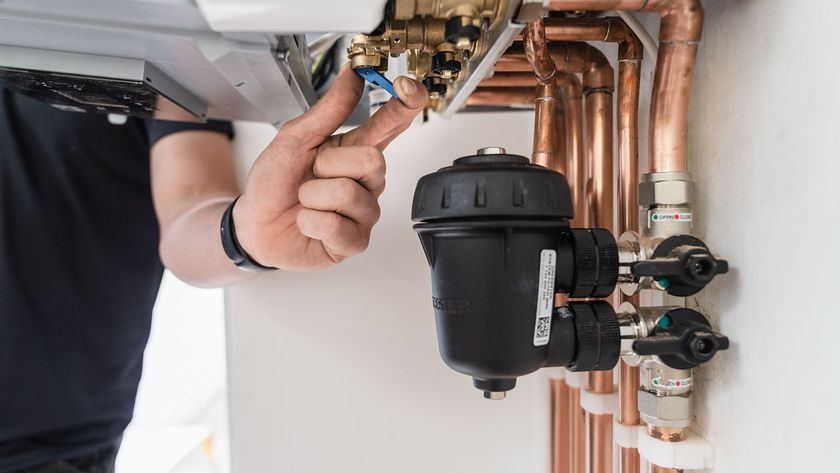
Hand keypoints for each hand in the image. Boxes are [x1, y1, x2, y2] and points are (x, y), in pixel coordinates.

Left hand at [233, 65, 426, 269]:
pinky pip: (336, 226)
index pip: (390, 126)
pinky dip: (310, 221)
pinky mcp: (355, 242)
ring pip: (348, 194)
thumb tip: (352, 74)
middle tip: (310, 176)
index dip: (404, 106)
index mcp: (355, 151)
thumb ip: (329, 109)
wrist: (255, 224)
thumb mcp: (295, 139)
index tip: (410, 86)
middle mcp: (367, 183)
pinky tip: (308, 223)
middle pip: (372, 161)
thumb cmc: (276, 182)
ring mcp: (364, 213)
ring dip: (312, 197)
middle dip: (328, 166)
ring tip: (306, 202)